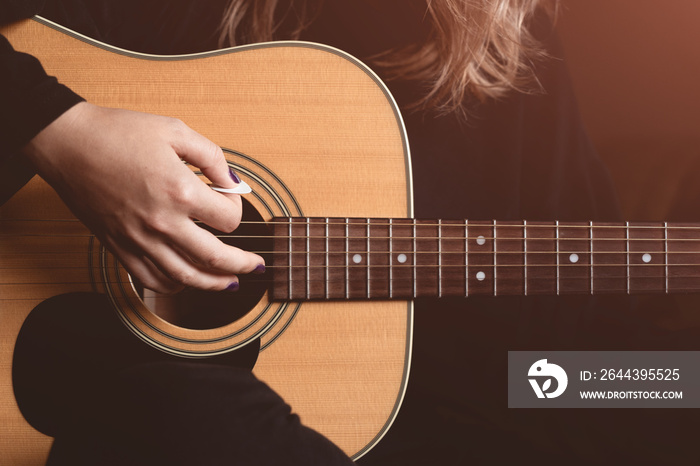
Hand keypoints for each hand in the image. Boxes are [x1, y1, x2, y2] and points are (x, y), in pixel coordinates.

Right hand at [23, 102, 263, 292]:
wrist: (67, 143)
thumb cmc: (118, 133)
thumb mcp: (175, 130)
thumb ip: (211, 156)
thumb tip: (233, 180)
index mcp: (181, 192)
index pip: (229, 219)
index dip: (238, 209)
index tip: (229, 198)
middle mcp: (163, 222)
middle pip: (215, 258)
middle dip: (242, 265)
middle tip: (256, 266)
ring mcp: (140, 239)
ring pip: (186, 277)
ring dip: (214, 284)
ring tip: (229, 283)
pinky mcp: (118, 247)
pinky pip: (151, 279)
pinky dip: (173, 286)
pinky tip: (185, 281)